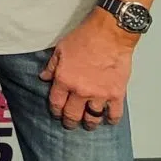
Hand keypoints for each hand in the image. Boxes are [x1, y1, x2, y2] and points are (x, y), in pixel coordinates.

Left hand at [40, 8, 135, 129]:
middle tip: (70, 124)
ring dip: (89, 123)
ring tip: (88, 125)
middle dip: (69, 121)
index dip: (55, 111)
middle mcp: (80, 91)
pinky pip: (114, 114)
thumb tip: (44, 77)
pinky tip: (108, 120)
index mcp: (64, 80)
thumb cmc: (84, 38)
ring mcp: (99, 94)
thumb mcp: (60, 50)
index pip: (56, 103)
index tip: (56, 113)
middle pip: (72, 114)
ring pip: (92, 117)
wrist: (108, 35)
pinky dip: (111, 119)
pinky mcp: (116, 94)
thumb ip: (51, 66)